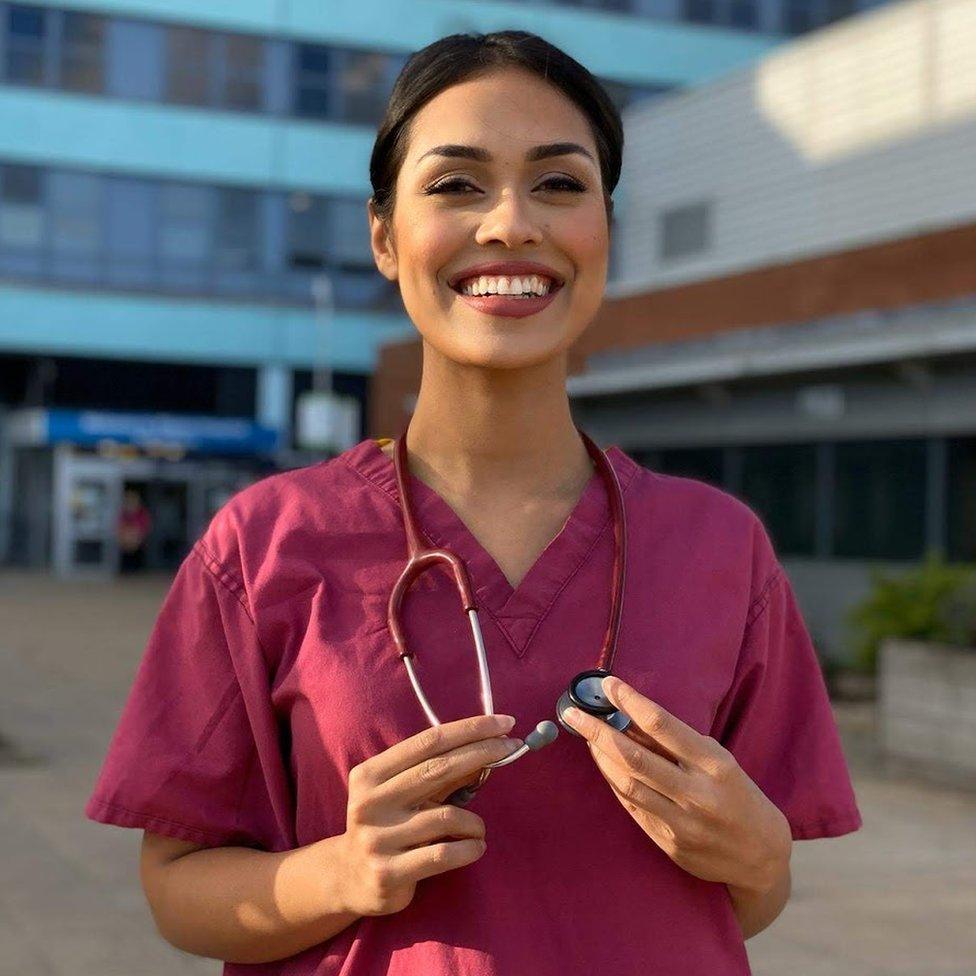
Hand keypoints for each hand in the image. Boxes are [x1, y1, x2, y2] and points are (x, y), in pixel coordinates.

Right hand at [336, 714, 522, 916]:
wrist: (348, 879)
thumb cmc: (387, 824)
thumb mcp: (402, 793)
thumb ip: (437, 773)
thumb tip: (488, 747)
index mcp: (371, 774)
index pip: (429, 741)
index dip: (470, 729)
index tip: (504, 723)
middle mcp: (370, 802)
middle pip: (439, 768)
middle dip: (482, 753)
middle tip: (513, 747)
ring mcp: (378, 838)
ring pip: (447, 816)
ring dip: (475, 822)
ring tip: (477, 830)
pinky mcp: (389, 872)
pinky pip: (444, 854)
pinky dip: (470, 848)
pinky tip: (476, 847)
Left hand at [562, 676, 790, 893]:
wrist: (762, 858)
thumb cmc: (739, 796)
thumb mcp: (719, 761)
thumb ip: (679, 743)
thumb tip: (631, 716)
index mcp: (714, 764)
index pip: (662, 725)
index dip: (631, 702)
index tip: (609, 685)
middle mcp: (697, 793)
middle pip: (634, 756)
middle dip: (598, 730)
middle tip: (574, 713)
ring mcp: (681, 822)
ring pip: (626, 783)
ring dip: (600, 757)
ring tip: (585, 736)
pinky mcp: (669, 843)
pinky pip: (631, 806)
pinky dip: (613, 782)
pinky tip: (603, 764)